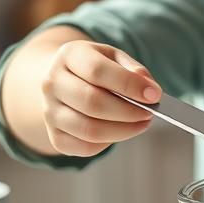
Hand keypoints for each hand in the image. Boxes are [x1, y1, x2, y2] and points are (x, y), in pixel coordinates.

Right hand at [41, 41, 161, 155]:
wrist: (63, 80)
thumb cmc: (96, 67)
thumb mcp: (114, 57)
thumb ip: (134, 70)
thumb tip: (150, 89)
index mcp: (69, 55)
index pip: (97, 71)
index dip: (129, 84)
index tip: (154, 95)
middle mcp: (52, 83)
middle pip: (92, 103)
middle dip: (128, 111)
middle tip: (149, 112)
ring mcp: (49, 112)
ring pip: (89, 130)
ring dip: (123, 130)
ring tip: (141, 123)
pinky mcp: (55, 136)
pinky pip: (85, 147)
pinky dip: (108, 143)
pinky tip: (120, 131)